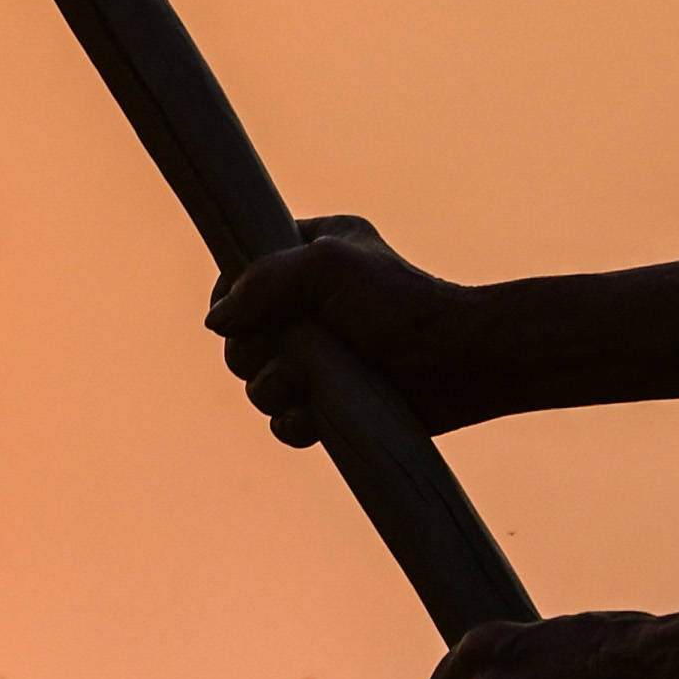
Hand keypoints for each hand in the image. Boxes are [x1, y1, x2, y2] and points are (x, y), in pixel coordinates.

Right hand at [203, 216, 491, 447]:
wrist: (460, 363)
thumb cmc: (405, 306)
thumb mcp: (332, 267)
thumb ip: (266, 281)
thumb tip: (217, 320)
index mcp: (307, 256)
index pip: (240, 275)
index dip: (231, 299)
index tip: (240, 314)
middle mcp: (307, 306)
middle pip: (240, 336)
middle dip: (252, 353)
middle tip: (288, 353)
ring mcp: (318, 357)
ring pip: (257, 382)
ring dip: (271, 390)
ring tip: (306, 384)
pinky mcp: (330, 402)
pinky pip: (284, 420)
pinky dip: (292, 422)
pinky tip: (314, 416)